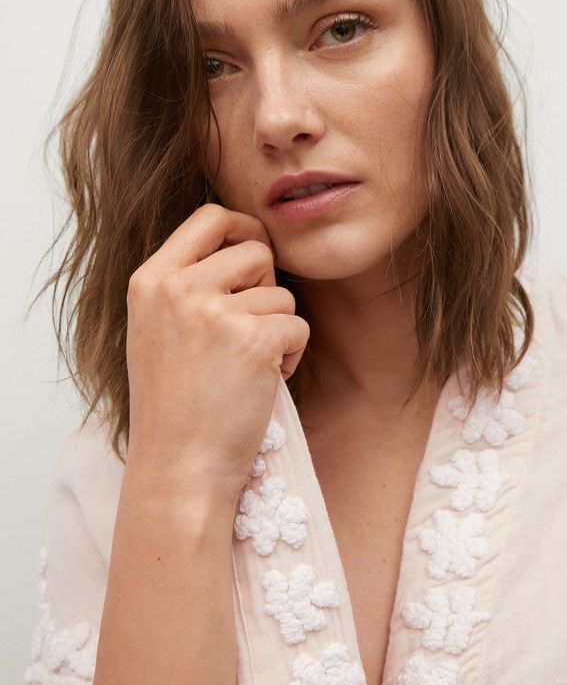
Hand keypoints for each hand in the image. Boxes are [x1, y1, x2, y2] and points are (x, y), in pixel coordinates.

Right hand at [124, 203, 308, 504]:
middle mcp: (178, 288)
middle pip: (255, 250)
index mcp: (150, 280)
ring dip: (278, 329)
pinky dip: (291, 356)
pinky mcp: (252, 341)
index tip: (254, 257)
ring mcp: (214, 313)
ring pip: (281, 294)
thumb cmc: (175, 405)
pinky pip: (298, 327)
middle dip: (266, 287)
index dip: (243, 228)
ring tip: (247, 368)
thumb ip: (187, 283)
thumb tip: (245, 240)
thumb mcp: (157, 329)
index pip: (209, 216)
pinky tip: (263, 383)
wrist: (179, 467)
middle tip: (248, 330)